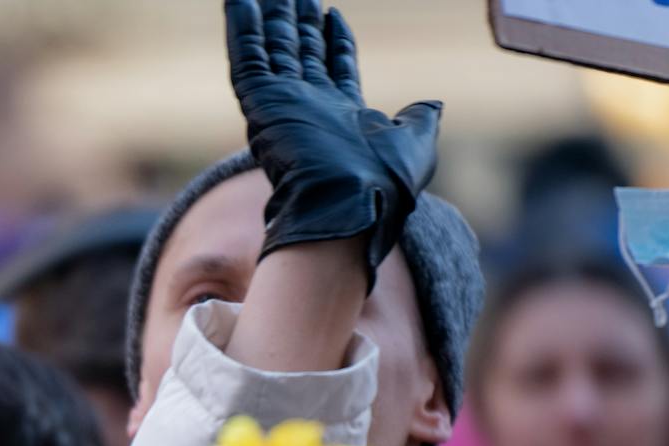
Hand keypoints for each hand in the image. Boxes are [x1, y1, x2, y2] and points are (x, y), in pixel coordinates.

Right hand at [225, 0, 438, 289]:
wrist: (353, 203)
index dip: (333, 39)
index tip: (330, 13)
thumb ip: (419, 118)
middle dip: (296, 22)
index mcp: (343, 114)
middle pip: (300, 53)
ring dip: (267, 17)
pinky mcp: (261, 104)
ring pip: (271, 49)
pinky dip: (242, 30)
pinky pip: (248, 59)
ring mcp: (283, 104)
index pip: (334, 66)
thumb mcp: (416, 142)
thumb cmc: (385, 181)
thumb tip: (430, 105)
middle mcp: (309, 107)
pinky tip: (238, 2)